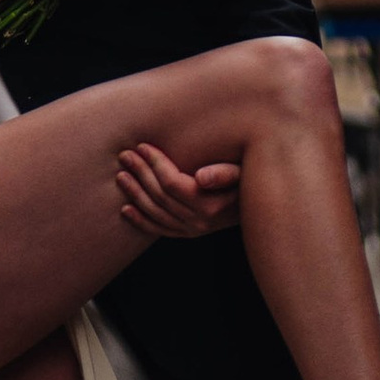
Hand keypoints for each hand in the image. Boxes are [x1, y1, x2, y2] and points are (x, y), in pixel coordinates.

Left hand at [115, 141, 239, 240]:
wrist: (259, 206)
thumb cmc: (249, 180)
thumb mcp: (242, 173)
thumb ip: (224, 174)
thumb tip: (202, 178)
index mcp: (210, 205)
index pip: (172, 183)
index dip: (155, 163)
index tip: (142, 146)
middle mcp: (199, 222)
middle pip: (160, 196)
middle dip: (140, 173)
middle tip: (124, 155)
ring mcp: (192, 230)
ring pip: (155, 213)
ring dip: (136, 193)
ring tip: (121, 176)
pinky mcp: (188, 234)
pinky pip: (159, 229)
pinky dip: (141, 221)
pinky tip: (125, 209)